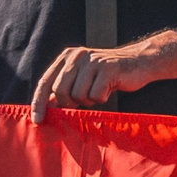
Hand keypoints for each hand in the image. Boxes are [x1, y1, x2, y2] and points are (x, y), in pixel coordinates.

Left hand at [29, 44, 147, 122]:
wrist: (139, 62)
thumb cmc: (107, 76)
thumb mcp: (82, 77)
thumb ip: (64, 88)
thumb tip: (46, 107)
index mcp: (67, 57)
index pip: (45, 82)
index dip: (39, 102)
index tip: (37, 120)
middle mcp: (77, 56)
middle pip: (60, 91)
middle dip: (71, 103)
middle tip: (86, 98)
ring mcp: (92, 61)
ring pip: (78, 95)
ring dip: (89, 100)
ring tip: (100, 90)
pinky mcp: (108, 68)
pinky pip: (96, 96)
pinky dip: (102, 98)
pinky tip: (110, 88)